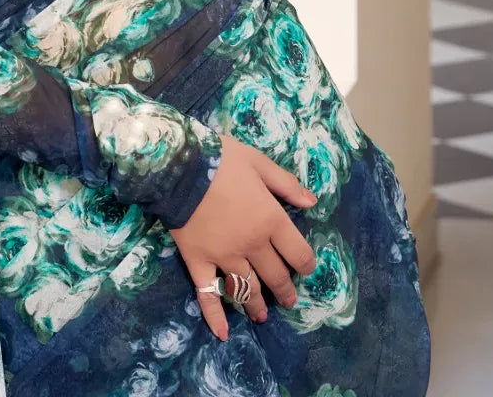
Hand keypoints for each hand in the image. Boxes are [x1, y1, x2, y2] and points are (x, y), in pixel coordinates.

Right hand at [169, 131, 318, 340]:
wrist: (179, 166)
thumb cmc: (221, 159)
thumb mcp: (259, 162)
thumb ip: (286, 184)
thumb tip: (313, 203)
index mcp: (270, 220)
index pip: (297, 252)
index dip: (306, 263)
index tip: (306, 268)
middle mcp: (252, 245)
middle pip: (275, 276)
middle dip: (285, 290)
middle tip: (289, 300)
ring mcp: (225, 257)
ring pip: (247, 289)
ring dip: (257, 305)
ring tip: (262, 316)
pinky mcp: (199, 262)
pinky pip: (208, 294)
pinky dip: (215, 316)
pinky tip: (222, 333)